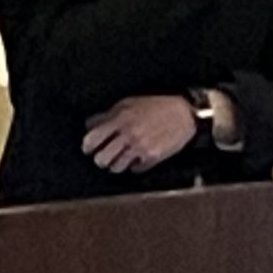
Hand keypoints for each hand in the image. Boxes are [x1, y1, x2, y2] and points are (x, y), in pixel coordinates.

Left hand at [82, 94, 199, 172]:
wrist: (185, 114)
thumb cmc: (158, 106)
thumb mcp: (129, 103)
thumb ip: (108, 115)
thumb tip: (91, 124)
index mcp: (121, 118)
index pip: (93, 138)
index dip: (87, 145)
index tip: (87, 147)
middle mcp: (129, 135)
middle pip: (102, 158)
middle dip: (100, 158)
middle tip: (103, 155)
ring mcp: (140, 148)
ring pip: (116, 167)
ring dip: (115, 164)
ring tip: (118, 158)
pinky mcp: (152, 158)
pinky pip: (134, 169)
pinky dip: (133, 166)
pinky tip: (135, 158)